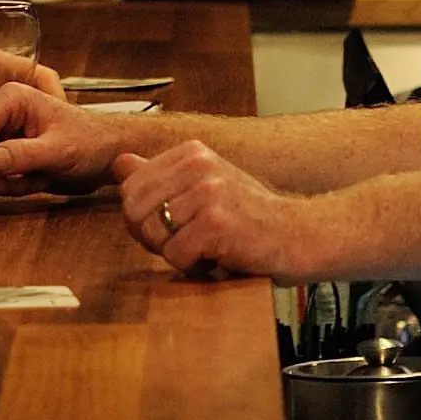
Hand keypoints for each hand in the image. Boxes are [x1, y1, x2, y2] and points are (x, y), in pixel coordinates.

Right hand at [0, 72, 105, 192]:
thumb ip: (24, 154)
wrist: (108, 154)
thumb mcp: (59, 150)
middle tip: (24, 183)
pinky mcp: (7, 152)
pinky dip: (9, 186)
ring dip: (4, 182)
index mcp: (12, 99)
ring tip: (36, 179)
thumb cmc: (92, 142)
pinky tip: (35, 180)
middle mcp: (3, 113)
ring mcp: (4, 133)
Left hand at [120, 142, 317, 281]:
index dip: (145, 218)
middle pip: (134, 212)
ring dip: (177, 254)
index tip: (176, 224)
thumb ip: (160, 176)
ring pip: (153, 236)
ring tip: (207, 247)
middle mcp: (197, 164)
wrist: (300, 235)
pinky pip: (176, 256)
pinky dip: (194, 267)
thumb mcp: (203, 187)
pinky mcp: (216, 223)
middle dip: (154, 238)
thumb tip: (120, 163)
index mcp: (190, 152)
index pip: (130, 188)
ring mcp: (207, 191)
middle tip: (188, 242)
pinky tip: (219, 257)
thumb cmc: (250, 217)